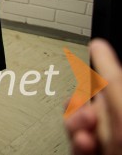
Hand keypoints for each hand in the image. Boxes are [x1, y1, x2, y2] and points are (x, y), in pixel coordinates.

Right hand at [65, 38, 121, 154]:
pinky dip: (78, 144)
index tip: (97, 49)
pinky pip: (79, 146)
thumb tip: (100, 47)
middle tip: (88, 113)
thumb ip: (112, 80)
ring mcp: (111, 144)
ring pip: (81, 126)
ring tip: (86, 134)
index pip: (115, 82)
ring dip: (78, 127)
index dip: (105, 68)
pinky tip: (85, 143)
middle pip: (94, 101)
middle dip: (84, 104)